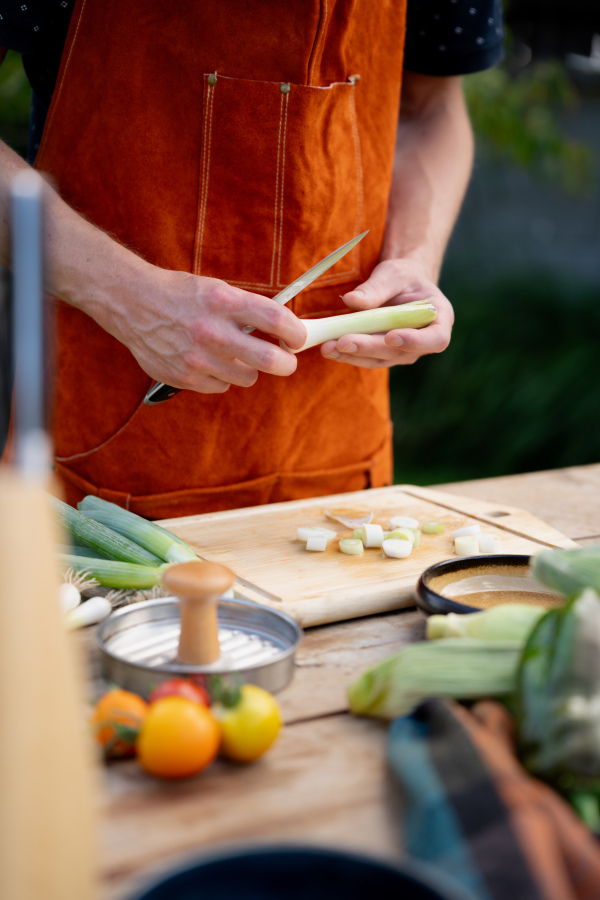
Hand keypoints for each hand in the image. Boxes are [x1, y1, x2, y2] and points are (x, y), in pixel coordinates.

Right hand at [94, 265, 307, 392]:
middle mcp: (211, 331)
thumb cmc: (179, 294)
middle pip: (269, 360)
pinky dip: (222, 377)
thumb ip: (246, 309)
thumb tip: (283, 329)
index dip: (296, 333)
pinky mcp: (185, 377)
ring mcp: (197, 358)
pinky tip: (209, 361)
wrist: (132, 303)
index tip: (299, 338)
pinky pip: (221, 386)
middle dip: (286, 363)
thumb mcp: (215, 289)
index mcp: (222, 301)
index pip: (275, 320)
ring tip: (235, 355)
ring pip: (247, 377)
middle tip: (286, 361)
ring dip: (249, 369)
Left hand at [320, 258, 452, 368]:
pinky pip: (365, 358)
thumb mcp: (394, 273)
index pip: (436, 339)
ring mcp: (403, 353)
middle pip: (399, 353)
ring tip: (328, 347)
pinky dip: (347, 354)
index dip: (415, 341)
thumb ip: (377, 287)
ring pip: (379, 360)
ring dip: (352, 355)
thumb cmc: (404, 277)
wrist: (399, 285)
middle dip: (369, 348)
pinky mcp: (383, 356)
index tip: (392, 336)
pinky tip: (329, 348)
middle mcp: (424, 342)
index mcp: (440, 320)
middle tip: (343, 342)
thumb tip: (351, 300)